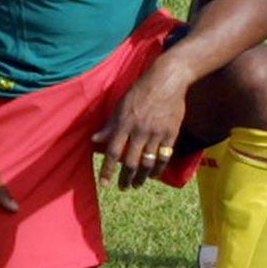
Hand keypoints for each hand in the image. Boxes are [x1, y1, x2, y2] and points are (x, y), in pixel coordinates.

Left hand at [92, 68, 188, 190]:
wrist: (167, 80)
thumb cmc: (140, 91)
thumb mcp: (121, 105)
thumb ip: (110, 125)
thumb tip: (94, 139)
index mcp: (124, 123)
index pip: (113, 152)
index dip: (108, 170)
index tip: (104, 183)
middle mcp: (140, 130)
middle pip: (131, 162)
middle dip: (125, 178)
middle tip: (122, 187)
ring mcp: (157, 133)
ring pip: (148, 162)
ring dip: (141, 177)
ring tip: (136, 184)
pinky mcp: (172, 133)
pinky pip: (164, 156)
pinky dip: (159, 168)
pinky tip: (154, 174)